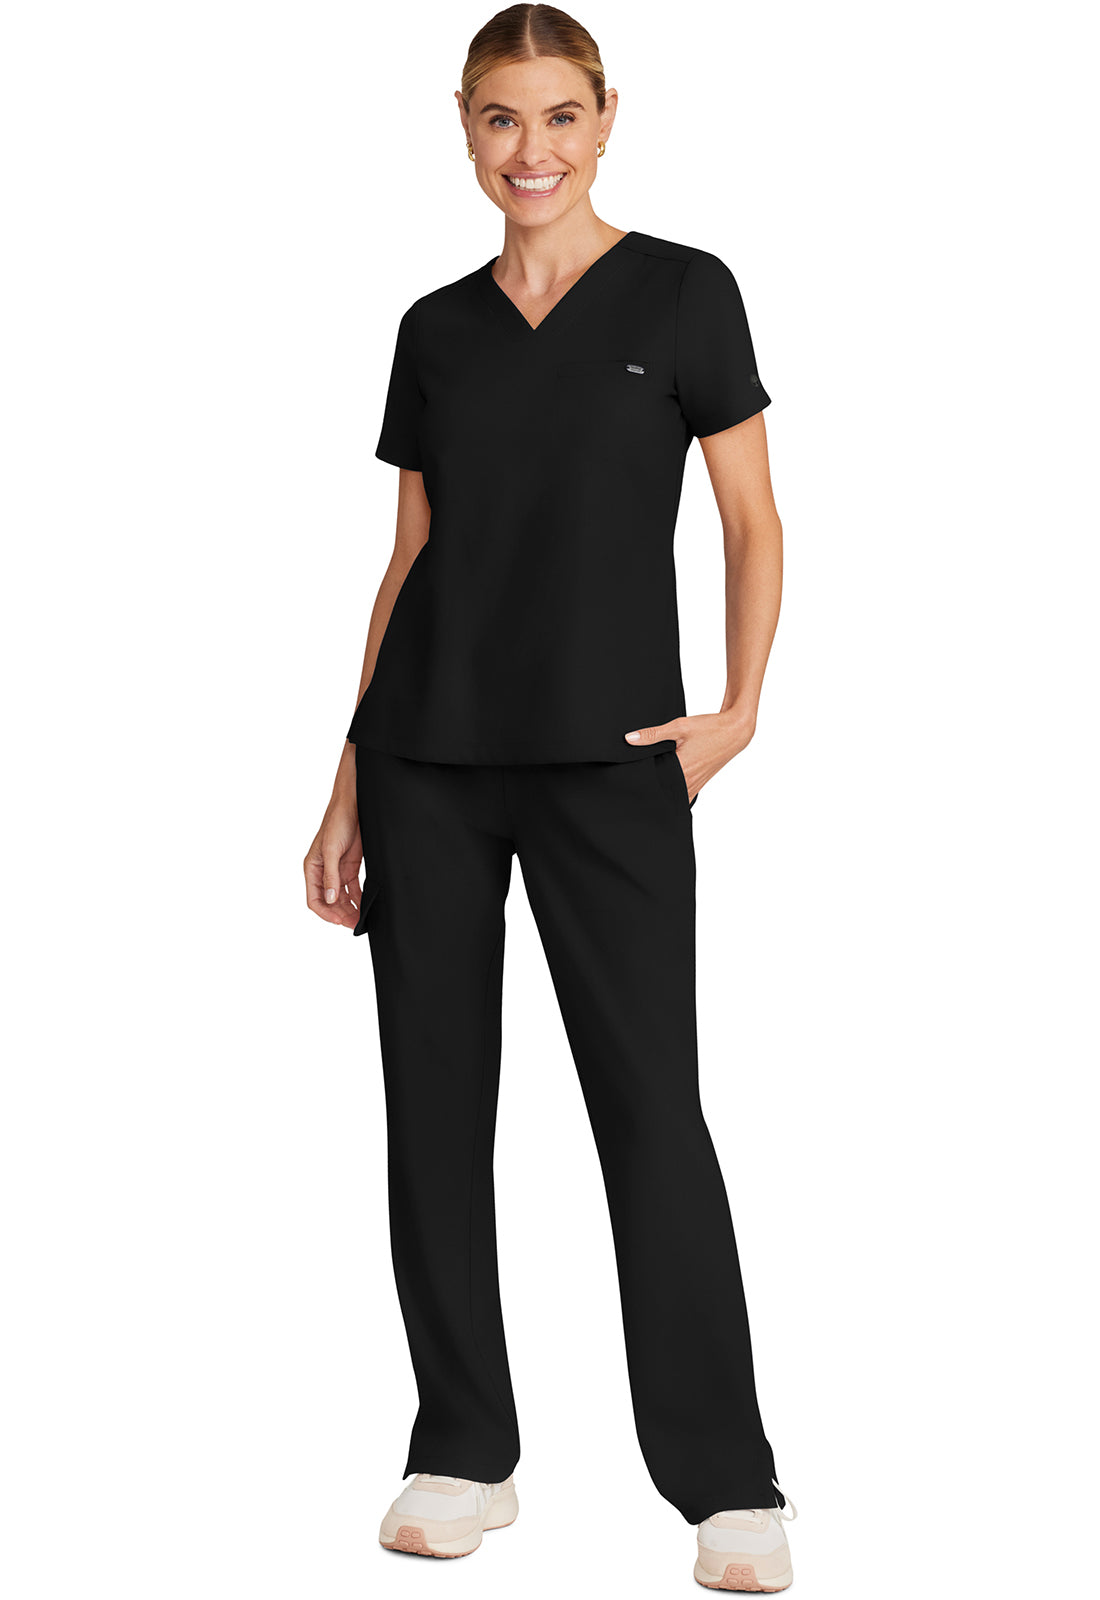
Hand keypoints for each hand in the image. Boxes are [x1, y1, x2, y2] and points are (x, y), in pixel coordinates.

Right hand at [304, 799, 362, 928]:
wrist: (354, 806)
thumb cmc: (337, 822)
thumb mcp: (331, 850)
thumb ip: (330, 875)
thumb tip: (330, 899)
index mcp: (312, 868)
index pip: (315, 899)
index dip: (326, 912)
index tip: (339, 921)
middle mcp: (323, 872)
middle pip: (330, 902)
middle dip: (340, 914)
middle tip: (354, 924)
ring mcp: (337, 870)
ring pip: (342, 898)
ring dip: (350, 909)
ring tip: (361, 919)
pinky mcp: (351, 867)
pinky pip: (353, 889)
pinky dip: (358, 898)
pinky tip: (365, 905)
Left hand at [624, 707, 756, 802]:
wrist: (734, 731)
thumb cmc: (709, 728)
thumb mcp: (679, 727)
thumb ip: (653, 734)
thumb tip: (630, 739)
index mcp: (682, 770)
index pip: (654, 784)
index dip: (641, 783)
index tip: (630, 781)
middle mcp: (689, 781)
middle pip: (663, 793)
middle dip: (650, 790)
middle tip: (637, 785)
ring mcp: (696, 785)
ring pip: (674, 797)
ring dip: (664, 792)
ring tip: (651, 786)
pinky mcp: (700, 783)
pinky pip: (684, 794)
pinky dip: (675, 792)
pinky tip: (668, 785)